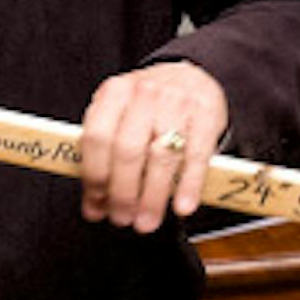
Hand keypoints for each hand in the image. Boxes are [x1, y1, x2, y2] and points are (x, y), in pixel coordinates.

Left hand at [78, 61, 227, 232]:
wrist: (191, 76)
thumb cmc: (148, 105)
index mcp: (115, 92)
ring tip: (145, 222)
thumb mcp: (119, 114)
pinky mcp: (206, 117)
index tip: (96, 206)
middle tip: (121, 219)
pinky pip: (196, 157)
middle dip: (122, 193)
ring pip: (160, 157)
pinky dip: (188, 186)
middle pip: (127, 151)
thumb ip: (103, 154)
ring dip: (152, 197)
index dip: (94, 177)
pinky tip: (181, 207)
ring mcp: (177, 104)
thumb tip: (94, 205)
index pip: (96, 138)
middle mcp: (144, 94)